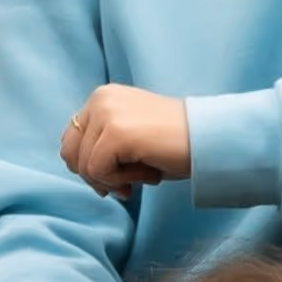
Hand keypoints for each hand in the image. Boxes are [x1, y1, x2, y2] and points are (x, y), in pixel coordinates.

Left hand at [58, 85, 195, 192]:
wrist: (211, 139)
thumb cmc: (175, 144)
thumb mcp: (129, 136)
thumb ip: (101, 144)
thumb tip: (82, 171)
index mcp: (102, 97)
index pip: (71, 141)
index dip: (89, 167)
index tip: (117, 179)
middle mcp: (100, 99)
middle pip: (70, 154)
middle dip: (95, 177)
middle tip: (126, 185)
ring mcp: (107, 113)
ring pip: (84, 166)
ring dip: (112, 181)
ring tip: (143, 176)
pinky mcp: (116, 132)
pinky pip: (98, 171)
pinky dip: (120, 182)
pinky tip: (147, 175)